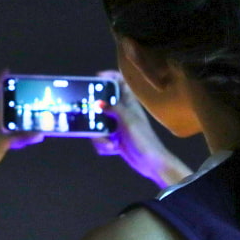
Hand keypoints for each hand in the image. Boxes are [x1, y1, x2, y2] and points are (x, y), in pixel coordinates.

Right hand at [91, 70, 191, 187]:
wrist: (150, 162)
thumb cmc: (142, 138)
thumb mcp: (127, 120)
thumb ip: (113, 109)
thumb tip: (98, 103)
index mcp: (128, 103)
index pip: (120, 82)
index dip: (109, 76)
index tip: (96, 78)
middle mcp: (121, 112)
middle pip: (102, 104)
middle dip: (95, 114)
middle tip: (88, 116)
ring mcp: (116, 126)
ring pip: (97, 124)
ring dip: (100, 136)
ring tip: (110, 143)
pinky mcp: (113, 138)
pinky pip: (100, 138)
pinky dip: (104, 145)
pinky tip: (113, 149)